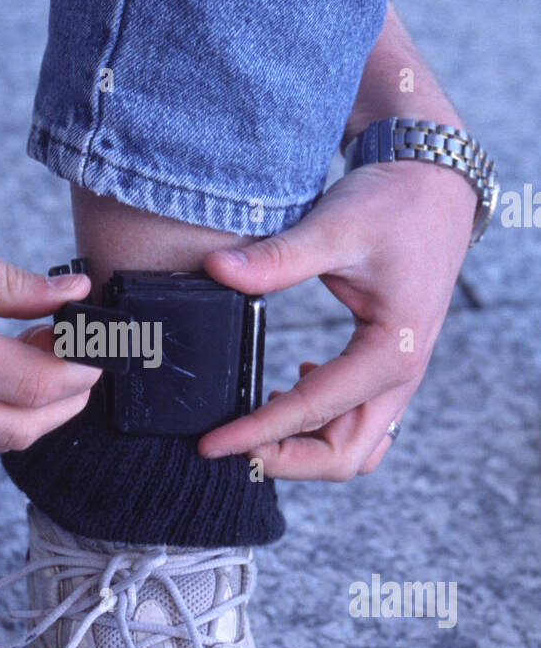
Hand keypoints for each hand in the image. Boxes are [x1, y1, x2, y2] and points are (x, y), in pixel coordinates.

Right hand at [0, 199, 100, 450]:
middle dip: (69, 403)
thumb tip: (72, 295)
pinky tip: (4, 368)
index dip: (81, 371)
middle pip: (21, 430)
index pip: (33, 385)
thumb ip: (10, 282)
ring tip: (47, 358)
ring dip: (35, 412)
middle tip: (85, 361)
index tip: (100, 346)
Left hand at [199, 157, 476, 479]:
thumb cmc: (395, 204)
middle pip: (342, 456)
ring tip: (252, 427)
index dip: (256, 434)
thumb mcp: (335, 226)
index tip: (211, 445)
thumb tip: (217, 269)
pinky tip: (289, 386)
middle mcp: (402, 376)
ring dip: (304, 449)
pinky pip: (358, 421)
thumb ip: (277, 257)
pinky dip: (321, 425)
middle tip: (228, 446)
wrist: (437, 186)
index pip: (313, 412)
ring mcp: (399, 376)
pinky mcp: (388, 366)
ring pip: (353, 448)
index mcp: (391, 353)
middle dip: (285, 460)